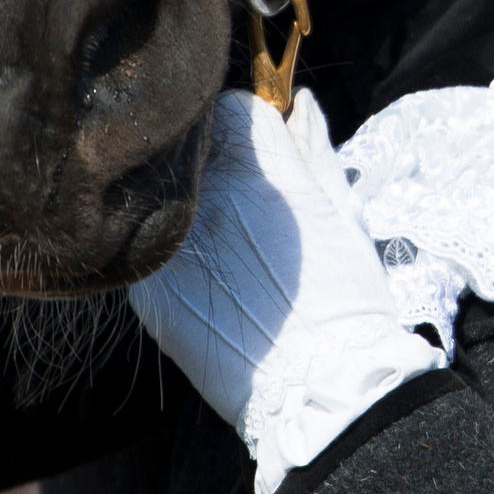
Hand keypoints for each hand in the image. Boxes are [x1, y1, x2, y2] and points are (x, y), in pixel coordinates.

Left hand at [130, 87, 447, 493]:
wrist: (320, 389)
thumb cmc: (346, 305)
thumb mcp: (343, 218)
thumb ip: (317, 153)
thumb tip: (303, 103)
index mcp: (264, 175)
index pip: (231, 109)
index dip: (242, 126)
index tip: (251, 148)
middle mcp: (210, 201)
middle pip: (190, 150)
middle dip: (209, 161)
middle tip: (232, 197)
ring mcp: (173, 246)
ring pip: (160, 198)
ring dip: (183, 208)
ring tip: (218, 247)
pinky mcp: (149, 292)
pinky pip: (147, 251)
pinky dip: (165, 255)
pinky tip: (199, 281)